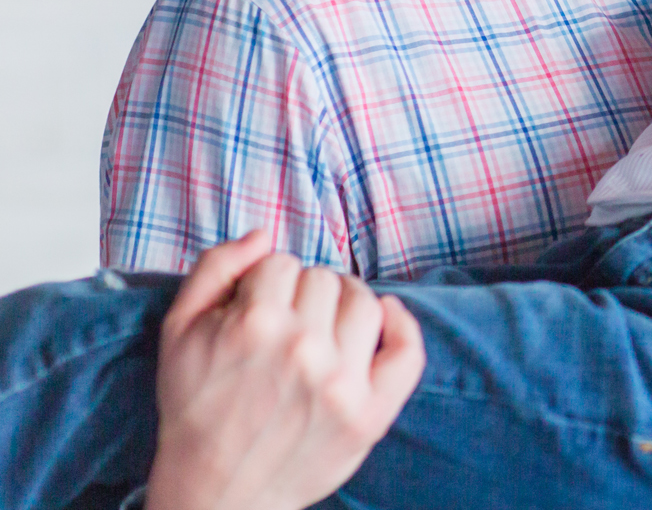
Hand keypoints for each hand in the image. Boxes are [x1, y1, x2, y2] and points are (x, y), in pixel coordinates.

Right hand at [146, 230, 425, 509]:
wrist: (213, 492)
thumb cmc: (194, 410)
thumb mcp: (177, 332)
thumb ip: (214, 268)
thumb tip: (264, 234)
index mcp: (254, 325)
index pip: (282, 264)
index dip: (266, 283)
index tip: (257, 309)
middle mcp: (304, 349)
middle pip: (324, 280)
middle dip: (303, 295)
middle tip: (287, 325)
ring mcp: (342, 383)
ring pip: (365, 303)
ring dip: (346, 304)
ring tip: (326, 325)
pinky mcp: (371, 414)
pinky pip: (408, 351)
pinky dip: (403, 325)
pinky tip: (386, 316)